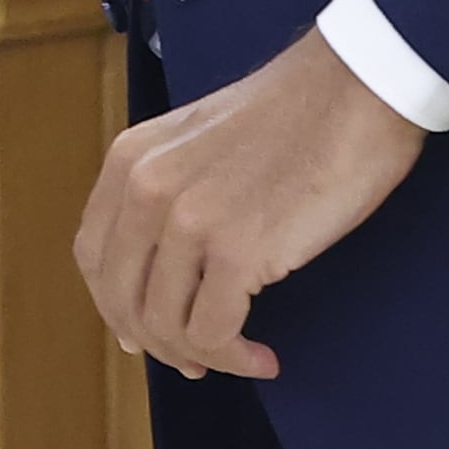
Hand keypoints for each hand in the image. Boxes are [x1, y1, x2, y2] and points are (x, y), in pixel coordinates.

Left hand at [72, 25, 426, 380]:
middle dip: (159, 343)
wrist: (355, 87)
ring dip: (203, 356)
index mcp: (130, 159)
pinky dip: (236, 359)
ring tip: (242, 356)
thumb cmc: (294, 115)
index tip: (144, 334)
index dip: (114, 305)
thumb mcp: (197, 141)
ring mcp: (188, 221)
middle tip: (198, 361)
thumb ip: (169, 193)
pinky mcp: (237, 251)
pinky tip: (264, 356)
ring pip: (166, 326)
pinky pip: (213, 333)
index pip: (93, 255)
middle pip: (122, 300)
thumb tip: (161, 272)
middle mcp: (145, 189)